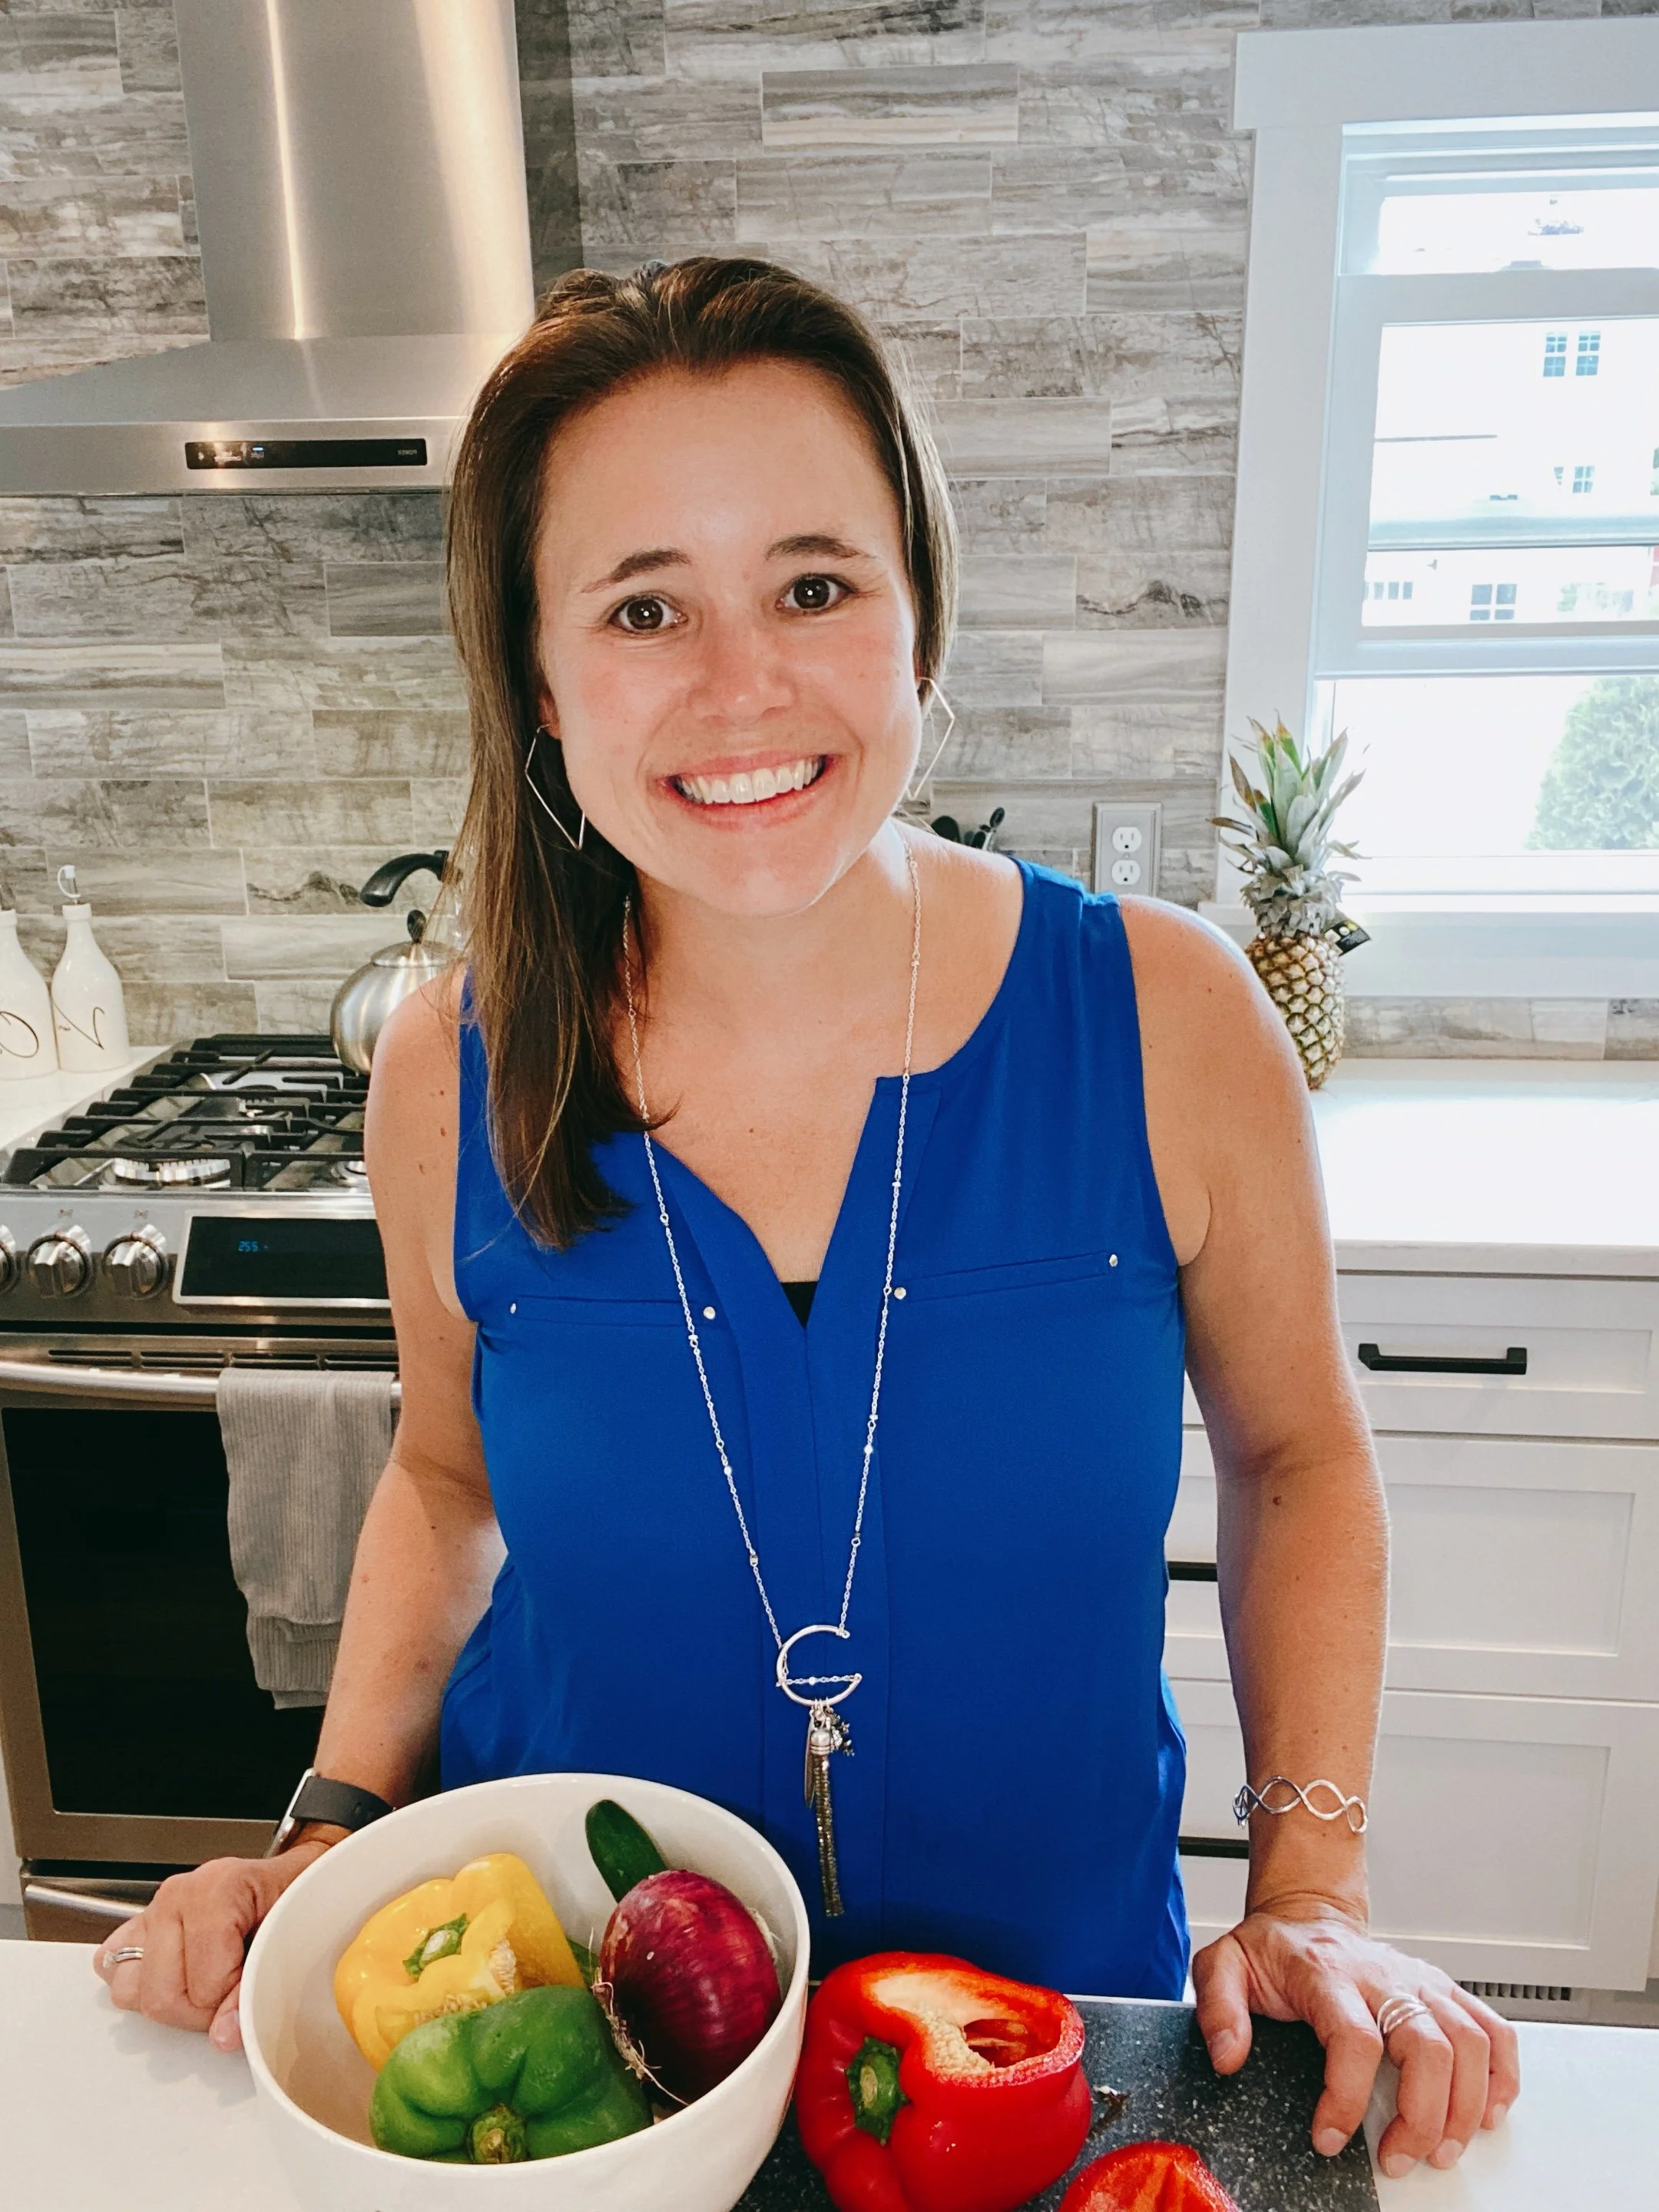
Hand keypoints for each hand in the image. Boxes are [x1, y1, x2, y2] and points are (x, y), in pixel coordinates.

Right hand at [92, 1841, 331, 2051]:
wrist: (295, 1877)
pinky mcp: (138, 1926)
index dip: (229, 2004)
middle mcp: (177, 1896)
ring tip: (204, 1986)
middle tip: (229, 1996)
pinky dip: (141, 1986)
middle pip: (160, 1997)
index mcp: (216, 1889)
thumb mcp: (292, 1938)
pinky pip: (112, 1968)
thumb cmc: (296, 1901)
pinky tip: (178, 1977)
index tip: (249, 1993)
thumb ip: (257, 1987)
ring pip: (129, 1991)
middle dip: (199, 2012)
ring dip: (169, 2002)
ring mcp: (153, 1910)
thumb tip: (224, 2034)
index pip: (203, 1985)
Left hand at [1191, 1895, 1520, 2176]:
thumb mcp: (1224, 1965)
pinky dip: (1503, 2075)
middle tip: (1398, 2157)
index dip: (1346, 2098)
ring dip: (1465, 2106)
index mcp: (1327, 1974)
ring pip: (1469, 2043)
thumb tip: (1228, 2056)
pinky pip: (1494, 2029)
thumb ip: (1218, 2008)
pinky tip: (1488, 2111)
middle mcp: (1383, 1976)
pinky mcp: (1444, 1990)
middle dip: (1421, 2116)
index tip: (1329, 2138)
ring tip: (1440, 2148)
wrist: (1307, 1912)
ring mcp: (1420, 1981)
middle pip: (1427, 2046)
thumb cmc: (1274, 1948)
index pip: (1354, 2038)